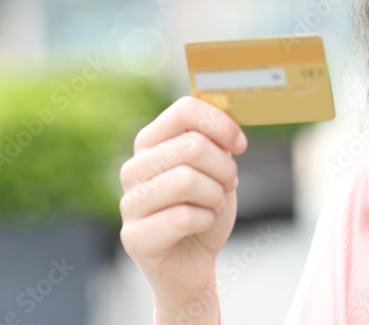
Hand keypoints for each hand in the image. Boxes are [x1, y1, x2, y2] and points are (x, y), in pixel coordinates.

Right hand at [119, 96, 246, 324]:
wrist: (193, 260)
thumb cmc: (204, 206)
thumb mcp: (216, 165)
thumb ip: (215, 137)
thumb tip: (226, 108)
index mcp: (150, 142)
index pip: (184, 110)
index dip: (220, 123)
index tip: (240, 144)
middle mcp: (133, 168)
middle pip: (192, 146)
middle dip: (224, 168)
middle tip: (228, 183)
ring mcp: (128, 202)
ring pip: (187, 180)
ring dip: (215, 196)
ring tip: (214, 204)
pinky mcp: (133, 236)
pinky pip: (183, 217)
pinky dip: (205, 220)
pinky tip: (201, 224)